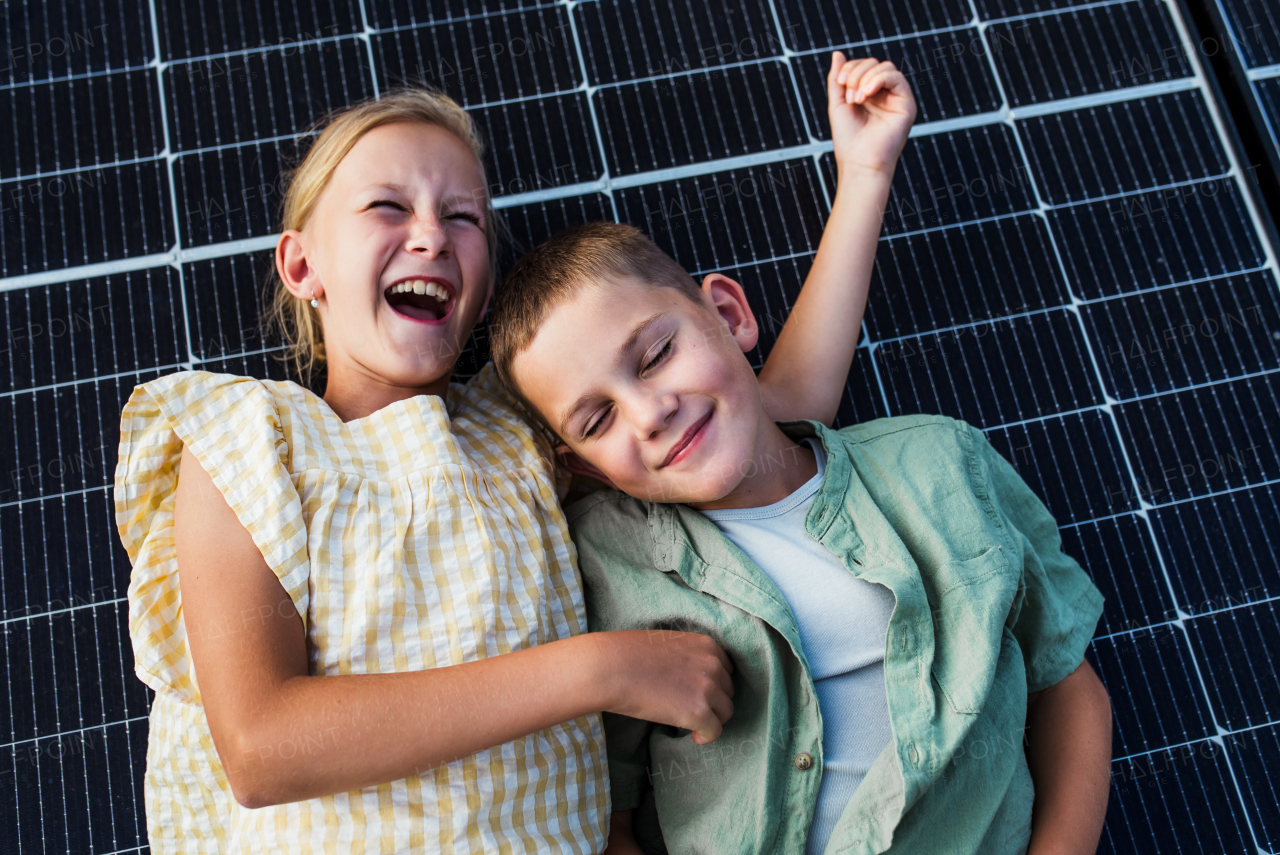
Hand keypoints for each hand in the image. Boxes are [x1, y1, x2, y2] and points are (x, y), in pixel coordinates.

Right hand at [595, 630, 734, 743]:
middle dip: (713, 701)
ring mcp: (707, 688)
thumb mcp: (669, 643)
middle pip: (728, 691)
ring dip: (711, 719)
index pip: (727, 670)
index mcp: (707, 645)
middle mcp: (713, 665)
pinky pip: (715, 731)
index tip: (700, 693)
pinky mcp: (698, 712)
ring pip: (726, 712)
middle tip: (692, 708)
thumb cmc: (629, 655)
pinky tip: (694, 737)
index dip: (714, 684)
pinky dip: (706, 736)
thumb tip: (693, 677)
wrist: (610, 668)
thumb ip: (689, 656)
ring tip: (693, 723)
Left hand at [827, 51, 917, 177]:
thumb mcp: (838, 103)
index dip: (850, 68)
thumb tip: (837, 53)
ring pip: (885, 67)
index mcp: (868, 93)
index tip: (841, 83)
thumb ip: (837, 79)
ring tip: (857, 99)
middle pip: (873, 63)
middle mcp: (884, 94)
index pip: (862, 66)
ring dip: (866, 78)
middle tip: (850, 97)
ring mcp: (896, 98)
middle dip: (856, 74)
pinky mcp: (906, 104)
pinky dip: (879, 79)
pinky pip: (896, 77)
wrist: (860, 162)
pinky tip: (867, 93)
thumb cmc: (848, 138)